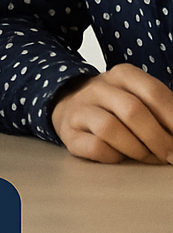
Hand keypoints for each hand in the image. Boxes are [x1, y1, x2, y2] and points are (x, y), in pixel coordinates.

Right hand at [50, 63, 172, 162]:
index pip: (153, 92)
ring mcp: (81, 109)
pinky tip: (120, 157)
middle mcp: (99, 87)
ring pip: (110, 128)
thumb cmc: (116, 108)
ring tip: (146, 157)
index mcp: (122, 75)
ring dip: (136, 149)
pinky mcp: (69, 132)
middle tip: (170, 156)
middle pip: (133, 111)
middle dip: (158, 139)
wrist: (71, 107)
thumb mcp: (138, 97)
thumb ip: (160, 108)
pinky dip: (113, 157)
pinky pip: (94, 146)